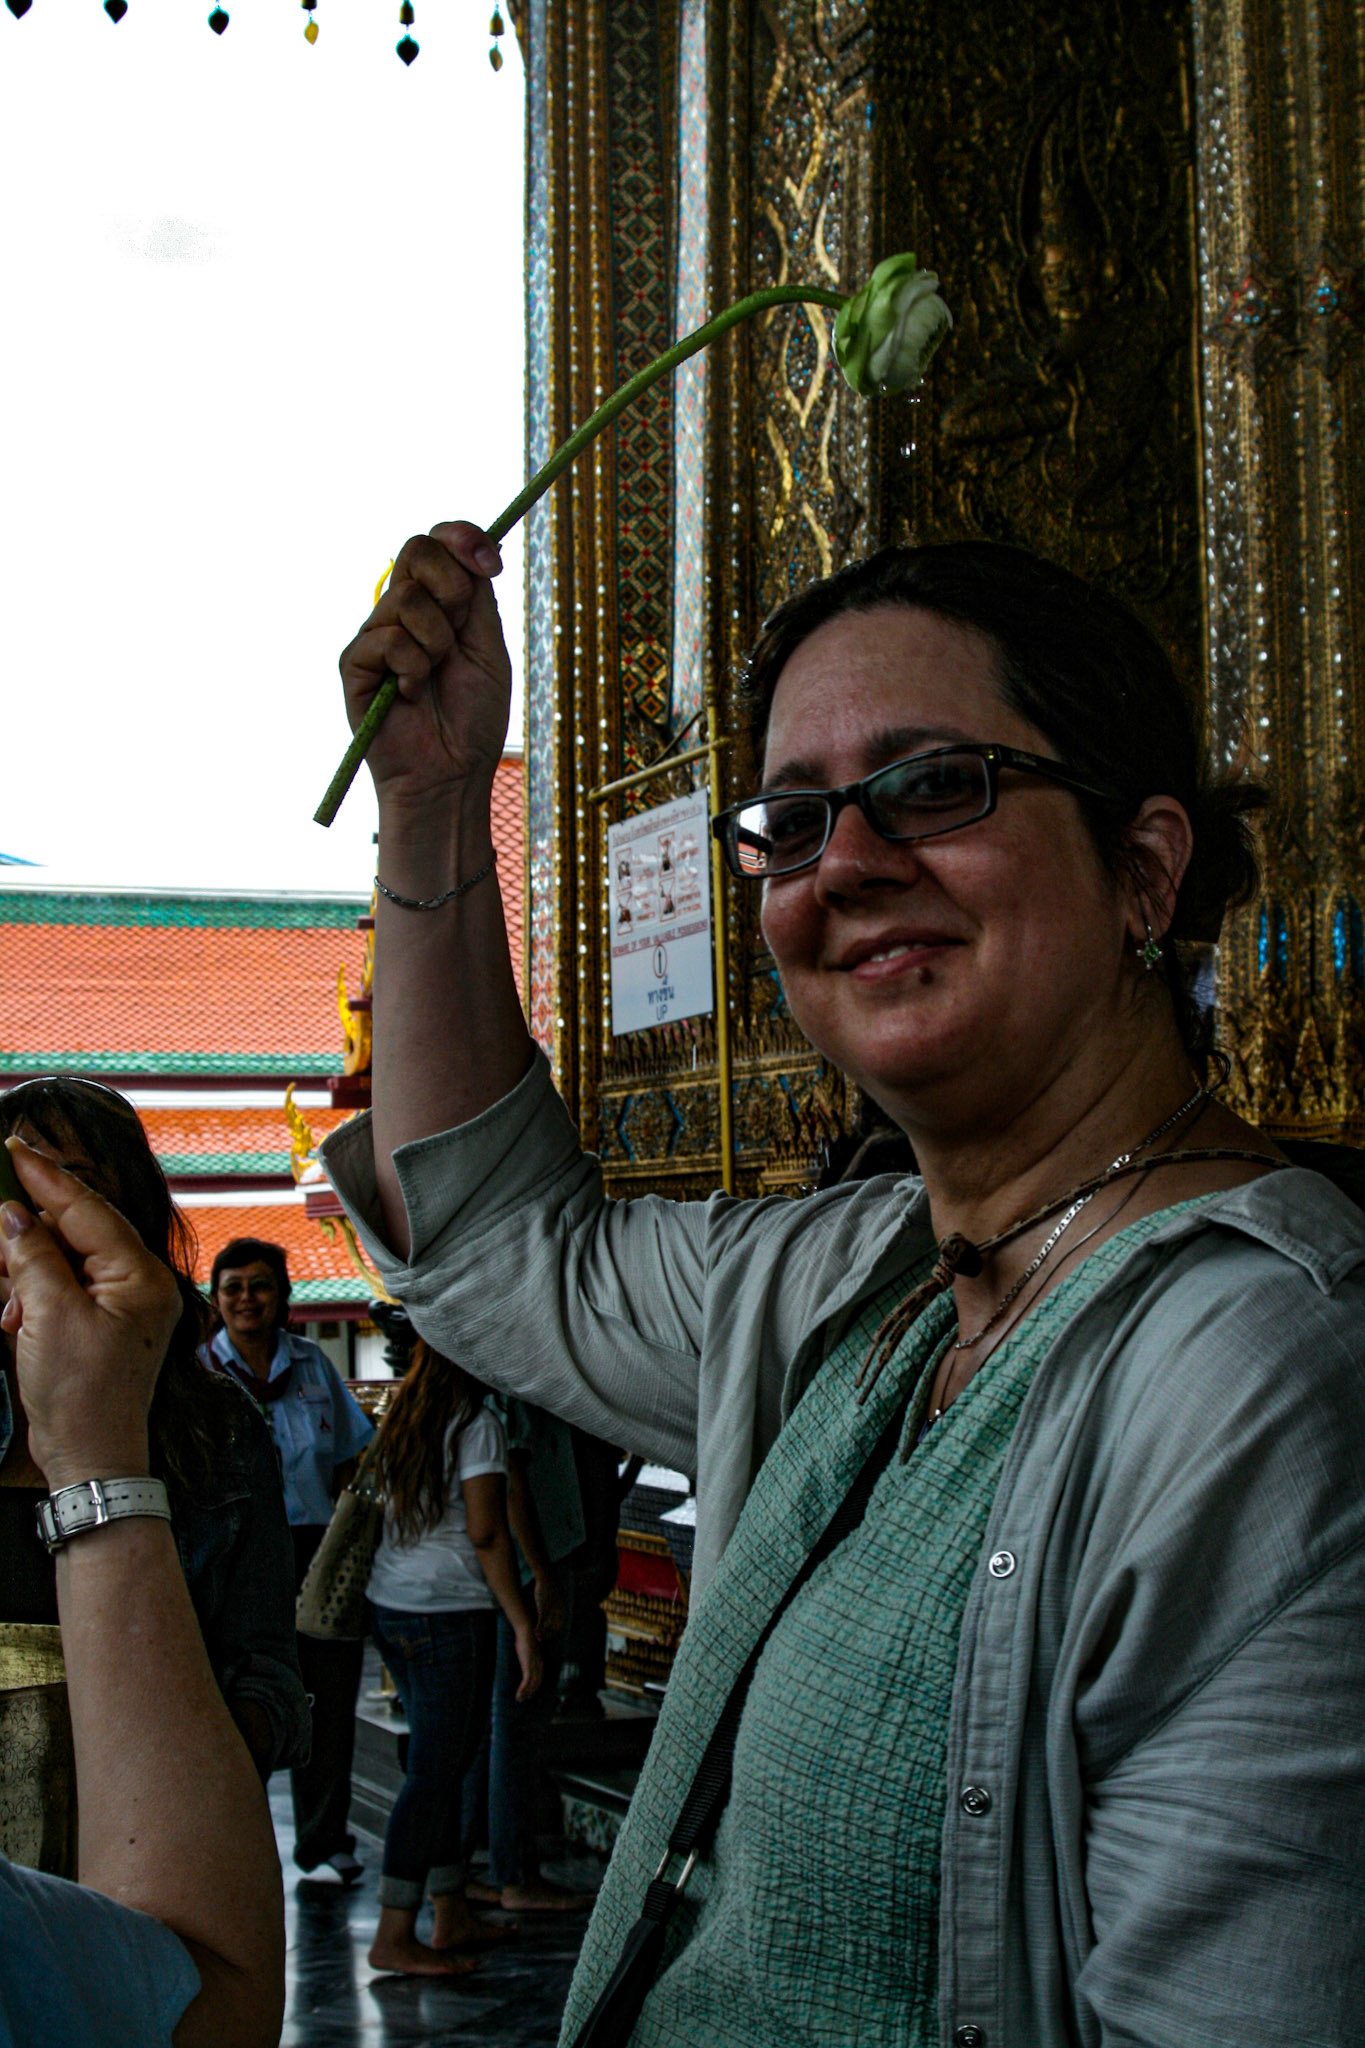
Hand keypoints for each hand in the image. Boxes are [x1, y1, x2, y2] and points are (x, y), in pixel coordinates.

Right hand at [0, 1140, 180, 1490]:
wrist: (90, 1457)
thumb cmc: (80, 1394)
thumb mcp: (46, 1317)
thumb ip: (32, 1258)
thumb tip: (14, 1214)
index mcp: (139, 1276)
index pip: (87, 1209)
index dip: (46, 1177)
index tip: (14, 1148)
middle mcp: (140, 1284)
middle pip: (79, 1229)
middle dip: (33, 1227)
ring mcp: (125, 1304)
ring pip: (68, 1257)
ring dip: (29, 1266)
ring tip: (6, 1291)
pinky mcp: (105, 1323)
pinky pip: (66, 1286)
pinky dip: (36, 1292)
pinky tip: (13, 1314)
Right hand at [338, 521, 511, 813]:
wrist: (452, 772)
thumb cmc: (473, 718)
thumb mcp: (487, 647)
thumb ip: (476, 596)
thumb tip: (472, 547)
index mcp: (438, 602)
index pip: (438, 542)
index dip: (462, 538)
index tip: (490, 562)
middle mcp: (403, 611)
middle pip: (416, 550)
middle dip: (452, 589)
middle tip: (459, 634)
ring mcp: (376, 634)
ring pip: (407, 599)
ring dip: (436, 643)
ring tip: (433, 679)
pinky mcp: (355, 663)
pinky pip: (387, 639)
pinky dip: (412, 668)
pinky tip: (411, 695)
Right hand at [513, 1625, 543, 1702]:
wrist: (526, 1633)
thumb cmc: (525, 1639)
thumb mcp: (528, 1650)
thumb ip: (528, 1656)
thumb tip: (524, 1657)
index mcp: (540, 1662)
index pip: (539, 1678)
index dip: (535, 1687)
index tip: (530, 1693)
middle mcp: (539, 1666)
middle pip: (536, 1683)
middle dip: (530, 1692)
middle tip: (523, 1699)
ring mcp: (534, 1666)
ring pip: (531, 1684)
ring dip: (525, 1693)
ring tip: (519, 1699)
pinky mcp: (528, 1666)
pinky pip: (526, 1681)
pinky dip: (523, 1689)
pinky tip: (518, 1694)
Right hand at [533, 1573, 566, 1641]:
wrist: (547, 1577)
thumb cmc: (550, 1588)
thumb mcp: (556, 1599)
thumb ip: (556, 1608)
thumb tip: (554, 1615)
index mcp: (562, 1609)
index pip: (559, 1626)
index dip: (553, 1633)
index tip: (548, 1636)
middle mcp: (558, 1610)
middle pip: (553, 1627)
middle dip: (547, 1635)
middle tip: (541, 1640)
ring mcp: (550, 1609)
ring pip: (546, 1625)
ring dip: (542, 1633)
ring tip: (537, 1637)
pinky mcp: (543, 1606)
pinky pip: (541, 1620)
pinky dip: (538, 1627)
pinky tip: (534, 1631)